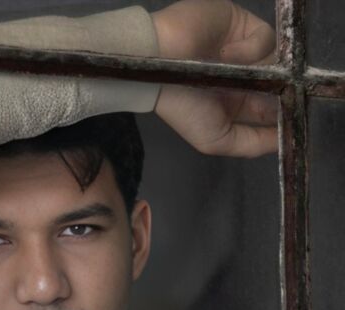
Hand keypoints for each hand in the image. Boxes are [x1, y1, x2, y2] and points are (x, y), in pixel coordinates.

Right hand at [152, 0, 277, 156]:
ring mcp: (246, 51)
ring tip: (237, 76)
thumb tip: (287, 137)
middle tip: (279, 98)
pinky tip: (227, 54)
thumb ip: (252, 143)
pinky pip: (266, 38)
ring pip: (278, 62)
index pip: (271, 113)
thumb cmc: (183, 107)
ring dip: (260, 72)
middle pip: (281, 86)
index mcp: (235, 106)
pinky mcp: (245, 25)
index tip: (292, 120)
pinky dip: (251, 49)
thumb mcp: (215, 141)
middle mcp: (243, 79)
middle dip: (282, 93)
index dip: (284, 117)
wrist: (158, 61)